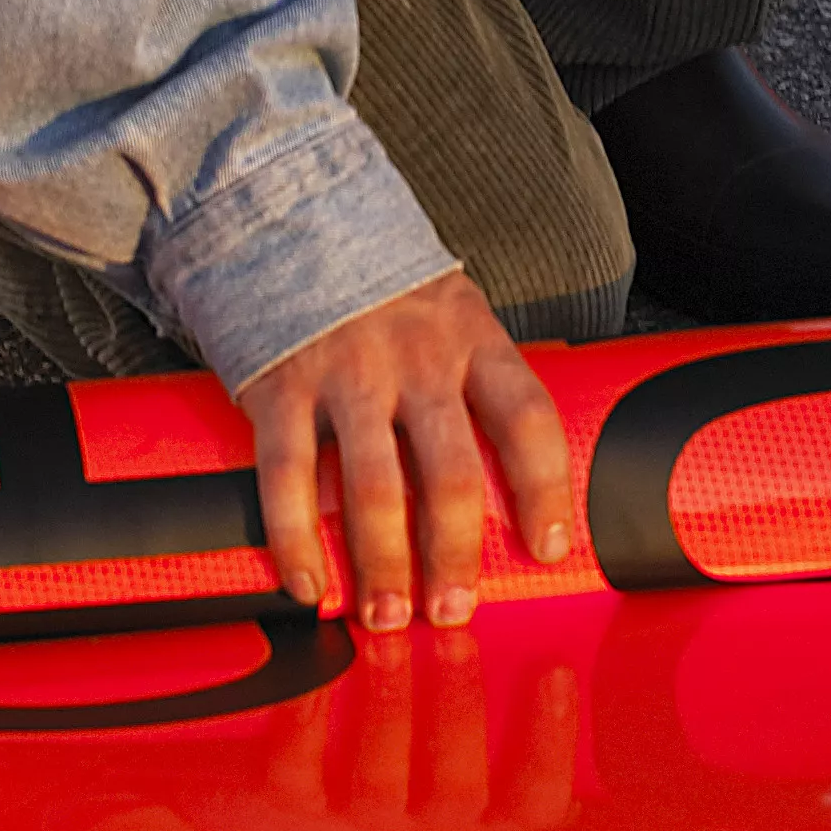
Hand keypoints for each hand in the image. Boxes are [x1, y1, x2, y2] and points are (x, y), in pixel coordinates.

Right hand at [232, 272, 569, 632]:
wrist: (289, 215)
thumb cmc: (386, 288)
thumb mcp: (454, 314)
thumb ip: (478, 383)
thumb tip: (511, 487)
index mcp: (474, 341)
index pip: (527, 420)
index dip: (545, 491)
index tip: (548, 549)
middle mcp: (417, 361)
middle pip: (451, 473)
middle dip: (455, 554)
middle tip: (453, 610)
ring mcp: (347, 375)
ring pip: (373, 488)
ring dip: (382, 565)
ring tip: (386, 616)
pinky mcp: (281, 388)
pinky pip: (290, 479)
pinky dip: (296, 541)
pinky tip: (309, 585)